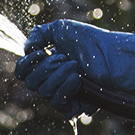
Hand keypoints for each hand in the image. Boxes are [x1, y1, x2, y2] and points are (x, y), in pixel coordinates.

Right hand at [18, 20, 134, 107]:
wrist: (111, 53)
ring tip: (75, 65)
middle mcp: (52, 81)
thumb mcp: (61, 29)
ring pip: (44, 92)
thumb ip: (39, 34)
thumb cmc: (90, 41)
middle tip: (65, 57)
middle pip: (31, 83)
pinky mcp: (75, 106)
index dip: (25, 64)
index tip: (39, 51)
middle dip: (45, 67)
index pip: (23, 72)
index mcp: (46, 64)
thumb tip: (27, 49)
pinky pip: (58, 103)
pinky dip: (65, 88)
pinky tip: (77, 79)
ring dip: (57, 75)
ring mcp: (63, 94)